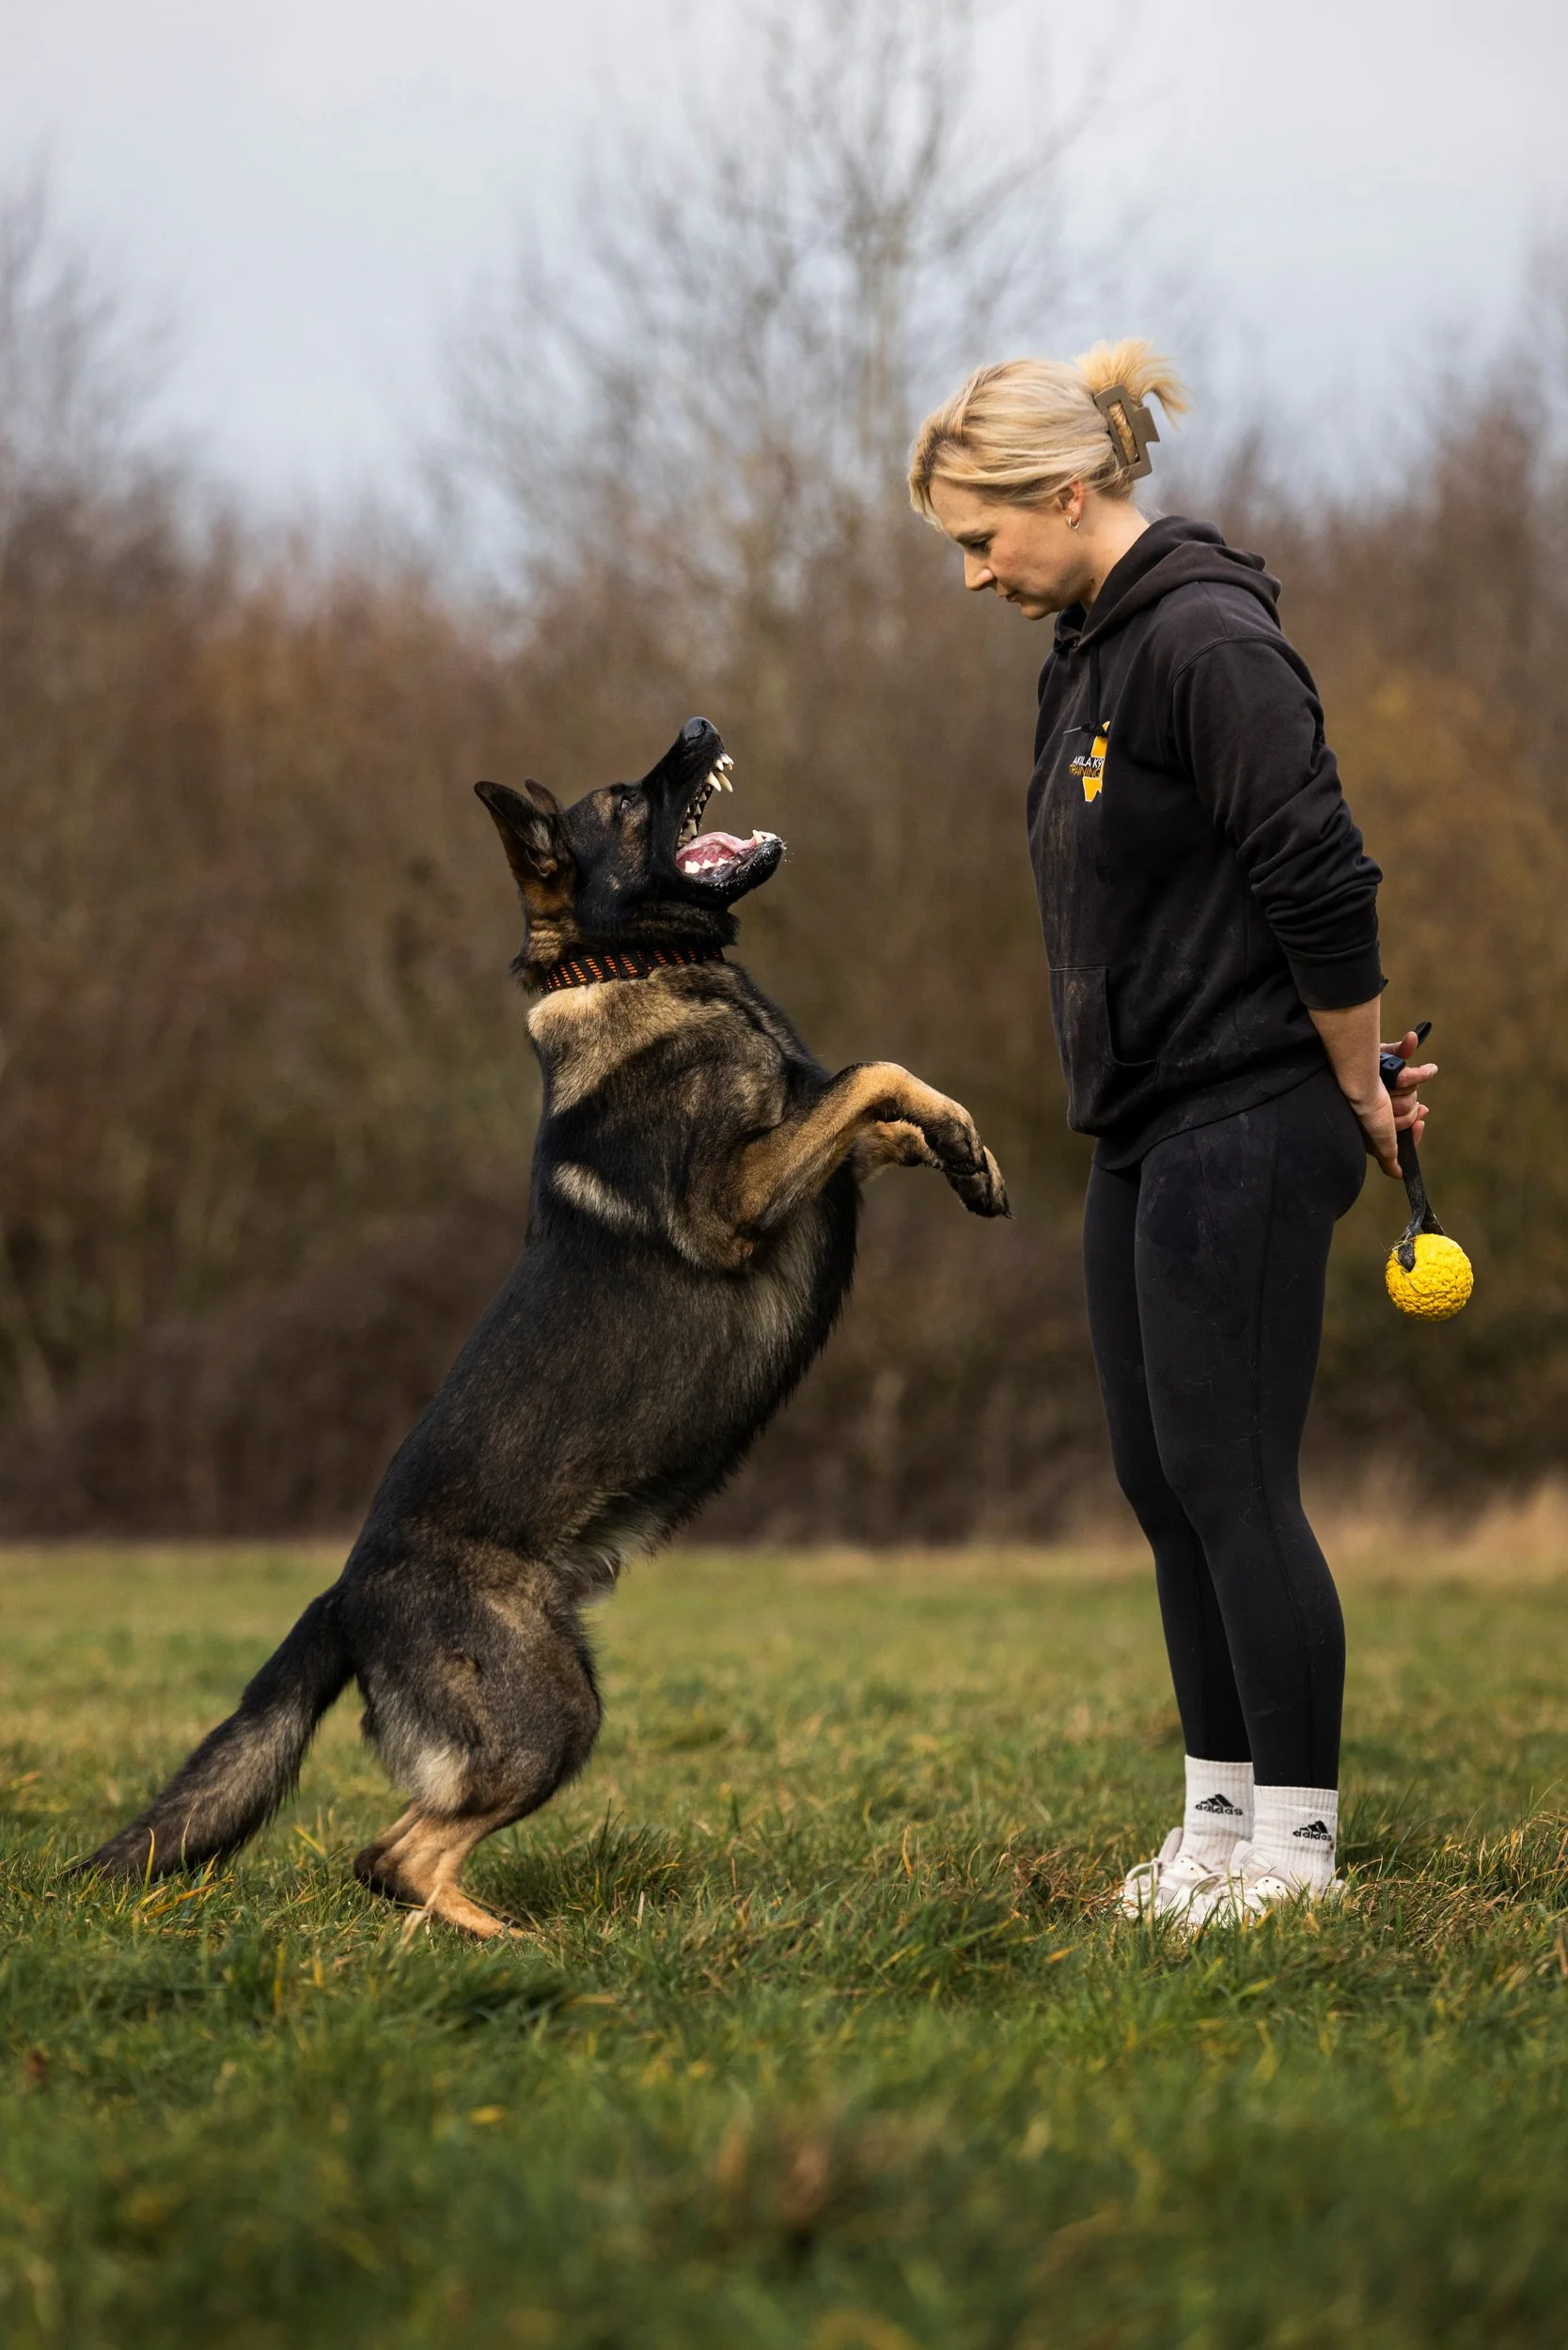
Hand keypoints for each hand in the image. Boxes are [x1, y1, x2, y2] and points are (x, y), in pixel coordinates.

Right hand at [1348, 1029, 1435, 1179]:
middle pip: (1412, 1103)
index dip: (1414, 1122)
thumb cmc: (1365, 1112)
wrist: (1357, 1082)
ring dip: (1407, 1081)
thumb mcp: (1380, 1144)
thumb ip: (1389, 1160)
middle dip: (1407, 1104)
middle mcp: (1381, 1098)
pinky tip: (1412, 1040)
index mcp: (1379, 1118)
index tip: (1420, 1122)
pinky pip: (1403, 1051)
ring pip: (1413, 1082)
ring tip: (1389, 1082)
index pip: (1408, 1121)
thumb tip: (1401, 1175)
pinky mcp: (1384, 1056)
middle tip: (1392, 1103)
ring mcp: (1384, 1078)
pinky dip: (1407, 1047)